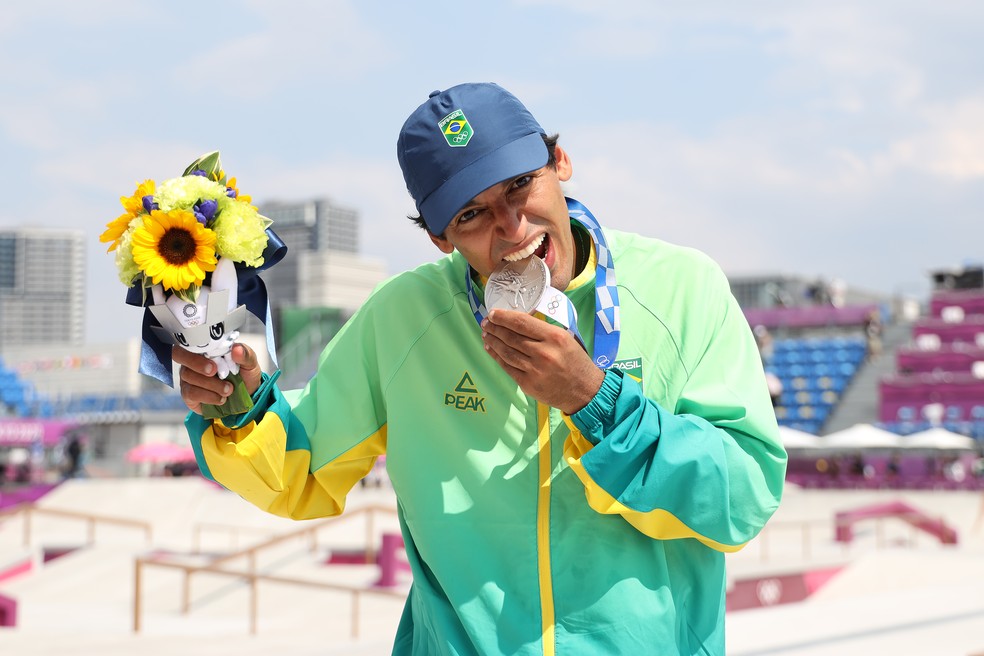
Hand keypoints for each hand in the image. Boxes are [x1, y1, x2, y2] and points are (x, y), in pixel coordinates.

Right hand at [173, 343, 261, 415]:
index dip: (196, 350)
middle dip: (196, 364)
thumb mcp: (250, 363)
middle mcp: (192, 360)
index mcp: (206, 348)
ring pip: (189, 376)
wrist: (246, 396)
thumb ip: (245, 354)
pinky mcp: (188, 394)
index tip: (213, 364)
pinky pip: (191, 393)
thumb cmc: (244, 374)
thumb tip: (236, 349)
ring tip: (228, 390)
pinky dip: (209, 397)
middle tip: (215, 372)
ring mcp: (188, 377)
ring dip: (211, 385)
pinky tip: (221, 399)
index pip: (189, 342)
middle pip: (179, 355)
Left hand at [481, 309, 604, 414]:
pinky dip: (496, 357)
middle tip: (486, 322)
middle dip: (494, 328)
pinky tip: (491, 349)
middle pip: (511, 337)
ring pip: (506, 352)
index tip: (493, 313)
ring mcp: (534, 370)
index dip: (504, 317)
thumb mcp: (566, 339)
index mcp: (554, 337)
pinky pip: (507, 367)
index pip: (522, 323)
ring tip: (486, 334)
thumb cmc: (576, 362)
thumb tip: (516, 322)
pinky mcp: (528, 384)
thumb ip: (543, 331)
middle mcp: (543, 353)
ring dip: (492, 341)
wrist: (585, 391)